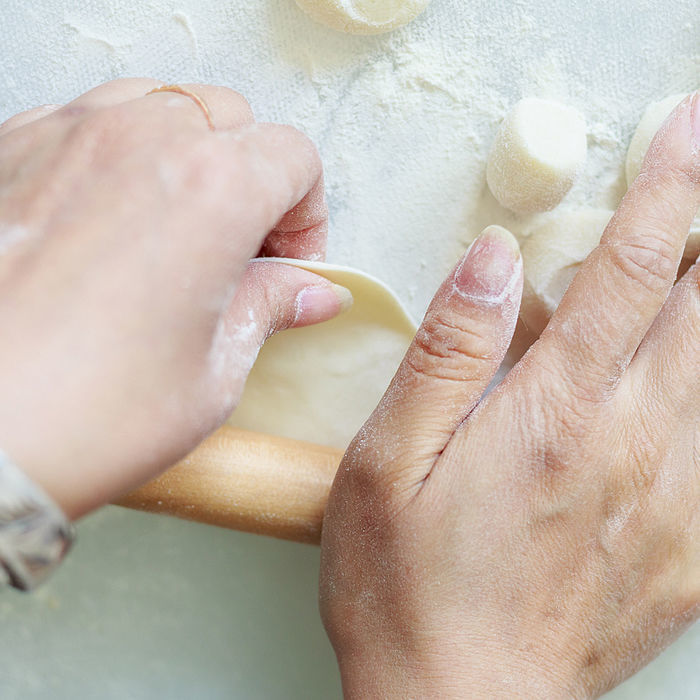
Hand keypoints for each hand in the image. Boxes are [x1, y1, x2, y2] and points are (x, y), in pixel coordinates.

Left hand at [0, 79, 349, 517]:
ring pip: (161, 105)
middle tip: (240, 248)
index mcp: (213, 193)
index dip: (306, 216)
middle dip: (253, 177)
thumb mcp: (212, 374)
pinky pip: (88, 119)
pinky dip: (117, 154)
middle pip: (232, 120)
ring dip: (186, 155)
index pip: (294, 158)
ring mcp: (68, 136)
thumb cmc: (84, 416)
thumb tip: (311, 292)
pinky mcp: (11, 149)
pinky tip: (109, 217)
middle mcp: (142, 143)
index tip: (288, 266)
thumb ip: (268, 310)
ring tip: (174, 225)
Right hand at [320, 94, 699, 696]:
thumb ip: (445, 354)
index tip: (685, 135)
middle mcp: (630, 451)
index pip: (627, 275)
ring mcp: (671, 505)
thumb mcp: (386, 461)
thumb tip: (489, 263)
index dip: (666, 194)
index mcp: (552, 419)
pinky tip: (696, 379)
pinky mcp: (685, 553)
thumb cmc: (404, 587)